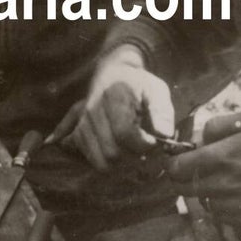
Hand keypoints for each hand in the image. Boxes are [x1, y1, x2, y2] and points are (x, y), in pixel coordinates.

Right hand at [47, 45, 174, 170]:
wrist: (113, 75)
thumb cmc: (139, 86)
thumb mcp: (156, 91)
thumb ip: (161, 112)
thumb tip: (162, 135)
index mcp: (114, 95)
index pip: (124, 132)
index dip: (143, 144)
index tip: (154, 141)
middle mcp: (93, 109)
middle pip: (112, 151)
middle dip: (134, 157)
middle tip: (147, 150)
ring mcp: (83, 122)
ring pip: (101, 160)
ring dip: (122, 164)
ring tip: (134, 152)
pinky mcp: (78, 132)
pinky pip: (92, 159)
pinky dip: (109, 163)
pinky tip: (121, 152)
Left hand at [168, 110, 240, 226]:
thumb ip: (219, 124)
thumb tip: (199, 138)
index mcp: (222, 156)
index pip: (177, 167)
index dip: (172, 164)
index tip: (175, 161)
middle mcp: (223, 182)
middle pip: (182, 188)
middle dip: (181, 179)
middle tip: (191, 171)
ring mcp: (233, 204)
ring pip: (199, 201)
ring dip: (201, 192)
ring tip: (216, 180)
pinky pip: (218, 214)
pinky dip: (218, 205)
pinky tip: (231, 193)